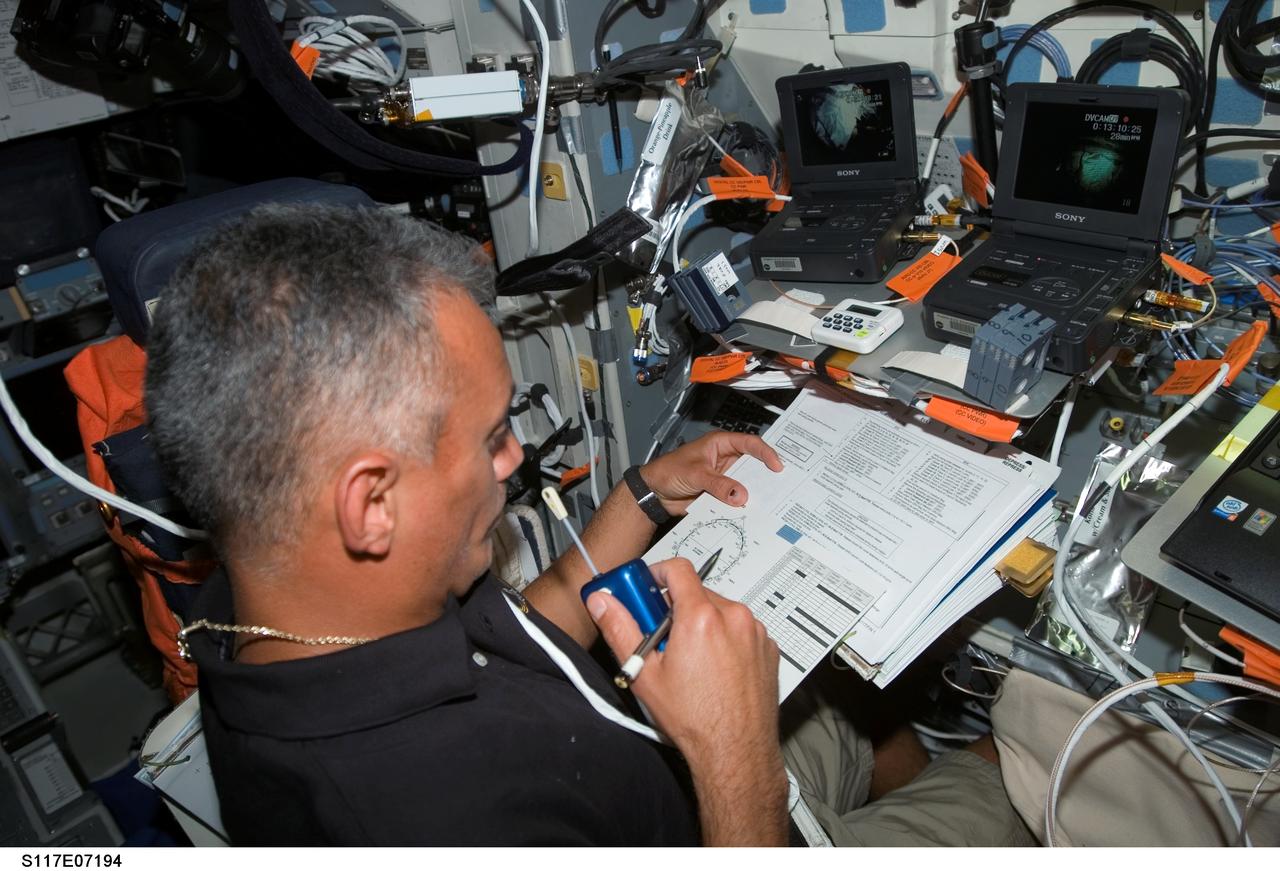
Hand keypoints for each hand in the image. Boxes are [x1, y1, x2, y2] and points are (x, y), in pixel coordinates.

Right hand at [586, 558, 787, 844]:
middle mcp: (733, 617)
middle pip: (698, 594)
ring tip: (690, 661)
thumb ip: (620, 629)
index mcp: (701, 617)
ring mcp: (755, 632)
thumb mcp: (644, 674)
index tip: (646, 587)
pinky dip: (726, 639)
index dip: (657, 573)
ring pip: (721, 612)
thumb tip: (602, 601)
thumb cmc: (694, 719)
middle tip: (661, 637)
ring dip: (703, 625)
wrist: (736, 751)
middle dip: (677, 609)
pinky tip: (715, 669)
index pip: (678, 569)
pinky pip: (741, 630)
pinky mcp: (768, 648)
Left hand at [640, 431, 782, 516]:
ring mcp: (724, 477)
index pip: (750, 444)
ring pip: (746, 483)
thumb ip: (718, 485)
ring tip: (773, 501)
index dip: (766, 453)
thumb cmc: (669, 471)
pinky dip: (743, 504)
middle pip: (753, 464)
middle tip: (784, 485)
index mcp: (720, 444)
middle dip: (766, 474)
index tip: (777, 466)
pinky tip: (754, 512)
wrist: (654, 493)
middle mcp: (726, 459)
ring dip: (755, 492)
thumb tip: (741, 495)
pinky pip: (736, 498)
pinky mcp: (721, 494)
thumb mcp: (696, 474)